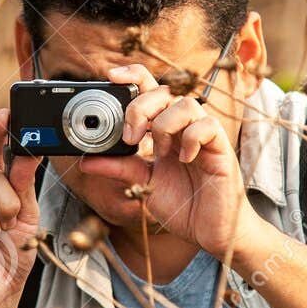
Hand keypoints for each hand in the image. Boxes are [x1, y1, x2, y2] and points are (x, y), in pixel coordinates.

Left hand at [77, 63, 266, 257]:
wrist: (209, 231)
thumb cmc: (183, 205)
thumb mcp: (143, 183)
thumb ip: (118, 167)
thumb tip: (85, 160)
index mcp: (166, 129)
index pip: (151, 89)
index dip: (133, 76)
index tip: (111, 77)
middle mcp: (185, 126)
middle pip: (164, 90)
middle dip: (141, 107)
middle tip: (131, 137)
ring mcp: (205, 136)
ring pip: (186, 104)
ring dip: (165, 125)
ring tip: (159, 153)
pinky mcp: (221, 148)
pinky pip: (207, 126)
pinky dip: (191, 139)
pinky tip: (184, 159)